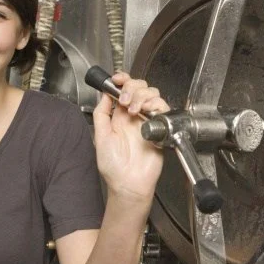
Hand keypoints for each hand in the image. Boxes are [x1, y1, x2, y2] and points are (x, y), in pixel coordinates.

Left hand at [92, 72, 169, 203]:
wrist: (129, 184)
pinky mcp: (159, 127)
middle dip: (132, 88)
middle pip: (139, 87)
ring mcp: (147, 120)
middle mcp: (134, 116)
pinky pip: (163, 108)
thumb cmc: (113, 167)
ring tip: (135, 110)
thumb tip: (104, 93)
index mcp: (119, 116)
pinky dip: (156, 104)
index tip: (118, 79)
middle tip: (126, 101)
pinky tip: (146, 112)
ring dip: (142, 96)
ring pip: (152, 94)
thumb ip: (102, 114)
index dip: (122, 80)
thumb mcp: (100, 137)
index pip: (123, 90)